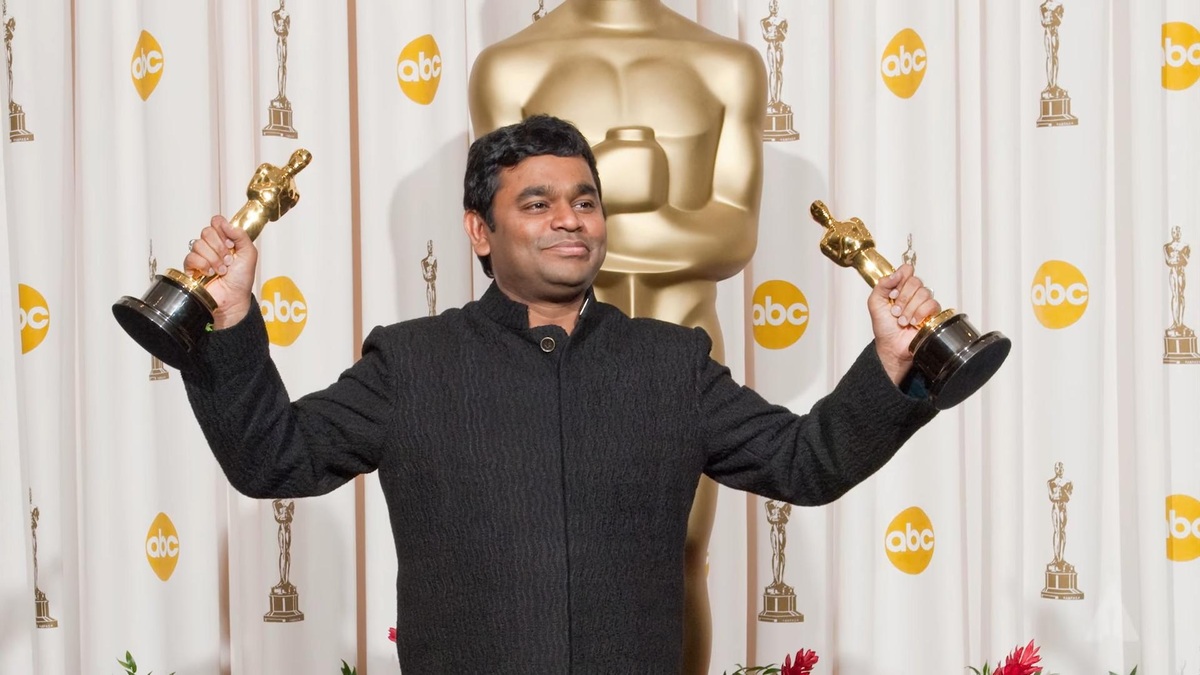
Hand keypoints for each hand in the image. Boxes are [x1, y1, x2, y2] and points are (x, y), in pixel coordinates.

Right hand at [183, 215, 257, 328]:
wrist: (233, 298)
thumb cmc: (242, 279)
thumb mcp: (249, 254)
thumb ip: (241, 235)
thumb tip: (226, 223)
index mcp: (226, 240)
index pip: (216, 222)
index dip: (222, 230)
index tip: (230, 243)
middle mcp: (212, 246)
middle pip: (206, 231)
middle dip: (219, 247)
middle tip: (228, 260)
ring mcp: (201, 256)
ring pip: (198, 244)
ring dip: (213, 259)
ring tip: (221, 270)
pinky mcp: (191, 267)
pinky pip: (190, 257)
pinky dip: (202, 265)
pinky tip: (209, 273)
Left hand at [870, 264, 940, 386]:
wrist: (891, 346)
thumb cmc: (884, 327)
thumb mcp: (875, 303)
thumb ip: (882, 285)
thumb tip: (896, 273)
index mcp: (899, 287)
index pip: (907, 270)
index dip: (901, 278)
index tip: (892, 293)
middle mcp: (912, 292)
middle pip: (915, 281)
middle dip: (903, 298)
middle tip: (895, 311)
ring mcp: (923, 302)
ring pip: (924, 293)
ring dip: (909, 309)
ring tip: (902, 320)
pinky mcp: (933, 313)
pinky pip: (932, 304)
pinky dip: (920, 313)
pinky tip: (913, 322)